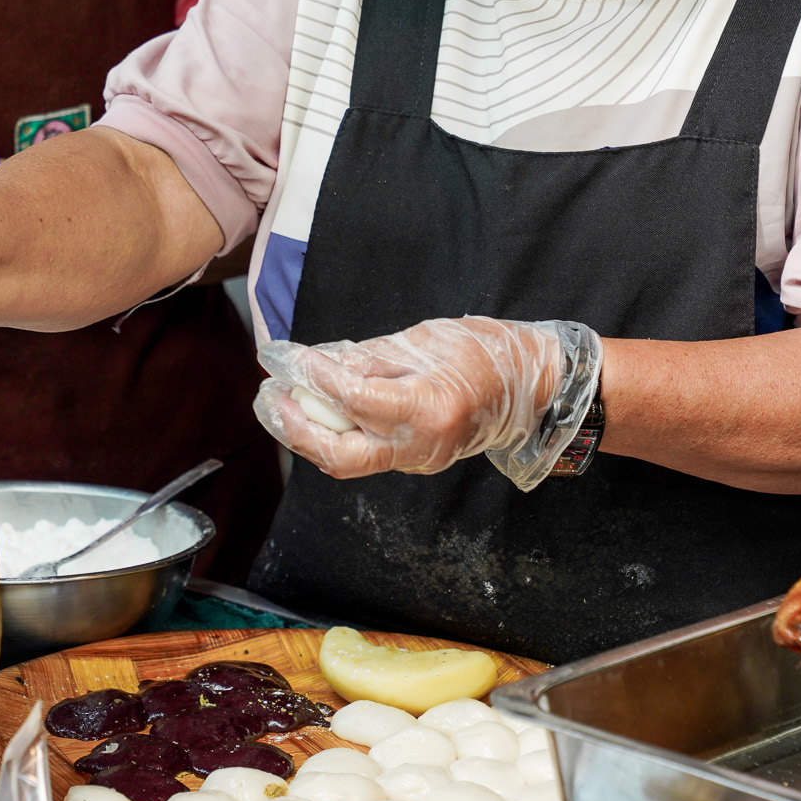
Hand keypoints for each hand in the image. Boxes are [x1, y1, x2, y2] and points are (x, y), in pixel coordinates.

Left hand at [255, 317, 601, 490]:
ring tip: (279, 402)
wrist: (531, 386)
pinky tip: (315, 410)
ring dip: (306, 433)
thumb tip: (318, 364)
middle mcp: (421, 444)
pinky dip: (334, 432)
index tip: (284, 357)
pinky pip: (364, 453)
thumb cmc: (485, 352)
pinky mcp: (414, 461)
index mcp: (429, 407)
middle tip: (269, 397)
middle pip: (340, 455)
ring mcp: (419, 459)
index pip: (353, 398)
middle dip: (295, 429)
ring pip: (346, 460)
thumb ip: (368, 358)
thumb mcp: (423, 339)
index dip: (312, 377)